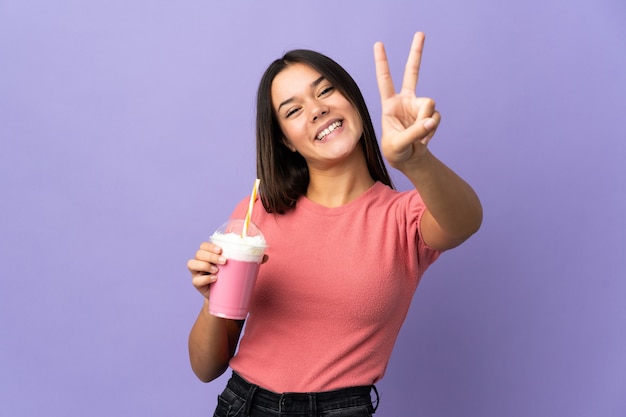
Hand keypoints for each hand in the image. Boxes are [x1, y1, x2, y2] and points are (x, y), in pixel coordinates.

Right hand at [187, 242, 268, 298]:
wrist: (223, 296)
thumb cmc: (230, 277)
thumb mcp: (239, 268)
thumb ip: (251, 261)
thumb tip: (265, 256)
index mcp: (209, 254)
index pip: (204, 246)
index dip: (209, 246)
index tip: (221, 249)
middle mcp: (200, 261)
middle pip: (199, 253)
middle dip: (210, 256)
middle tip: (224, 261)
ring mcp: (197, 272)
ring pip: (192, 264)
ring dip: (205, 265)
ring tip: (217, 270)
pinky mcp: (197, 284)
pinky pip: (196, 280)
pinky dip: (205, 278)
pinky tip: (215, 279)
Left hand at [374, 32, 440, 167]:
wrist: (409, 160)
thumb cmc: (396, 151)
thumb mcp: (398, 145)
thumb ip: (414, 133)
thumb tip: (431, 120)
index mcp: (389, 105)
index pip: (385, 80)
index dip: (382, 63)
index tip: (379, 44)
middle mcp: (405, 101)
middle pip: (412, 72)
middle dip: (416, 53)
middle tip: (420, 33)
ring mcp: (418, 107)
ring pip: (429, 106)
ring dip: (425, 123)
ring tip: (418, 138)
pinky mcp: (429, 114)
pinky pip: (435, 118)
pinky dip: (430, 131)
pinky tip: (424, 139)